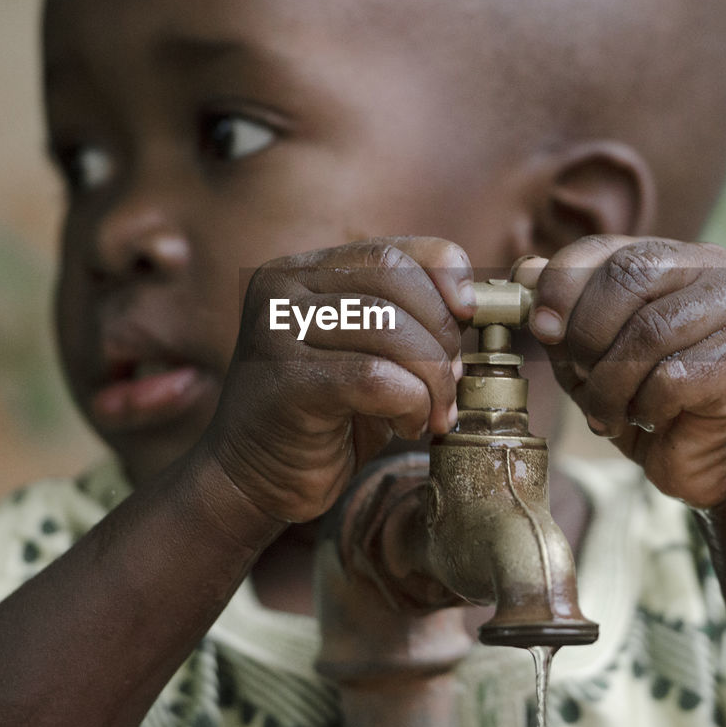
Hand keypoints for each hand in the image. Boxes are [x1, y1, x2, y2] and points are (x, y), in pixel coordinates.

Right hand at [205, 237, 473, 522]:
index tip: (469, 315)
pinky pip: (376, 378)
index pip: (392, 248)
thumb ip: (405, 316)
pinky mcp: (285, 382)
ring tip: (432, 411)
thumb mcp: (369, 351)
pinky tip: (407, 426)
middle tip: (451, 379)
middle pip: (394, 278)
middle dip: (442, 332)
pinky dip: (411, 404)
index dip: (445, 273)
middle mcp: (283, 288)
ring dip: (432, 377)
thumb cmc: (324, 415)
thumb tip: (472, 302)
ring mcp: (277, 331)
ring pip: (390, 328)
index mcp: (304, 270)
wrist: (253, 478)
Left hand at [518, 235, 725, 509]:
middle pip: (628, 277)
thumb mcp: (594, 353)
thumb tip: (526, 272)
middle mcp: (712, 270)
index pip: (605, 249)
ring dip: (609, 382)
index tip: (541, 329)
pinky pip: (671, 378)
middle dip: (587, 334)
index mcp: (672, 257)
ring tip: (606, 409)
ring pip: (648, 332)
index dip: (561, 284)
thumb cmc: (649, 398)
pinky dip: (643, 406)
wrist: (713, 458)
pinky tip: (647, 418)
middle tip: (580, 375)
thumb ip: (566, 313)